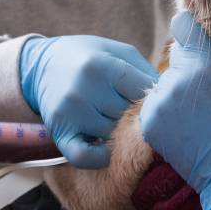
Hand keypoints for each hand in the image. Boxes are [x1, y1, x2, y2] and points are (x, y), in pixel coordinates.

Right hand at [20, 35, 157, 168]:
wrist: (42, 65)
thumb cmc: (88, 57)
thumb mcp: (115, 51)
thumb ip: (143, 70)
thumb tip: (169, 95)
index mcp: (102, 65)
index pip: (143, 90)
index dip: (153, 97)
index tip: (154, 99)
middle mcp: (85, 88)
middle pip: (128, 114)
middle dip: (135, 115)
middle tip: (134, 111)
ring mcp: (71, 112)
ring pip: (113, 134)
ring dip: (120, 132)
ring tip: (117, 120)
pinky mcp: (60, 132)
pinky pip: (84, 157)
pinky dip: (99, 158)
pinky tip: (106, 148)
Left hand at [140, 12, 210, 209]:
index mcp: (206, 61)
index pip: (183, 24)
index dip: (195, 32)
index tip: (204, 43)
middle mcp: (178, 77)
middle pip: (177, 54)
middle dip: (192, 64)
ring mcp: (161, 100)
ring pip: (167, 81)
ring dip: (181, 90)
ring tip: (204, 111)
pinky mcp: (149, 122)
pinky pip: (156, 105)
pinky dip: (169, 112)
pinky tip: (191, 125)